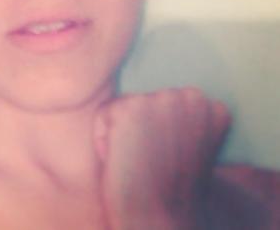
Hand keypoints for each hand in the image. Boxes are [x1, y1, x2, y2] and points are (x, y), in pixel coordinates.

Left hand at [94, 88, 230, 229]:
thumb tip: (164, 99)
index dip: (158, 132)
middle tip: (152, 161)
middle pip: (146, 99)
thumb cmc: (169, 190)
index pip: (166, 102)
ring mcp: (162, 99)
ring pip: (124, 105)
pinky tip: (122, 158)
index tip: (167, 157)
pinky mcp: (133, 107)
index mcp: (211, 108)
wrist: (159, 217)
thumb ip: (182, 121)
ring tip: (139, 161)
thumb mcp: (190, 147)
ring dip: (122, 131)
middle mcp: (190, 97)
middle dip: (140, 127)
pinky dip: (103, 138)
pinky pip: (104, 114)